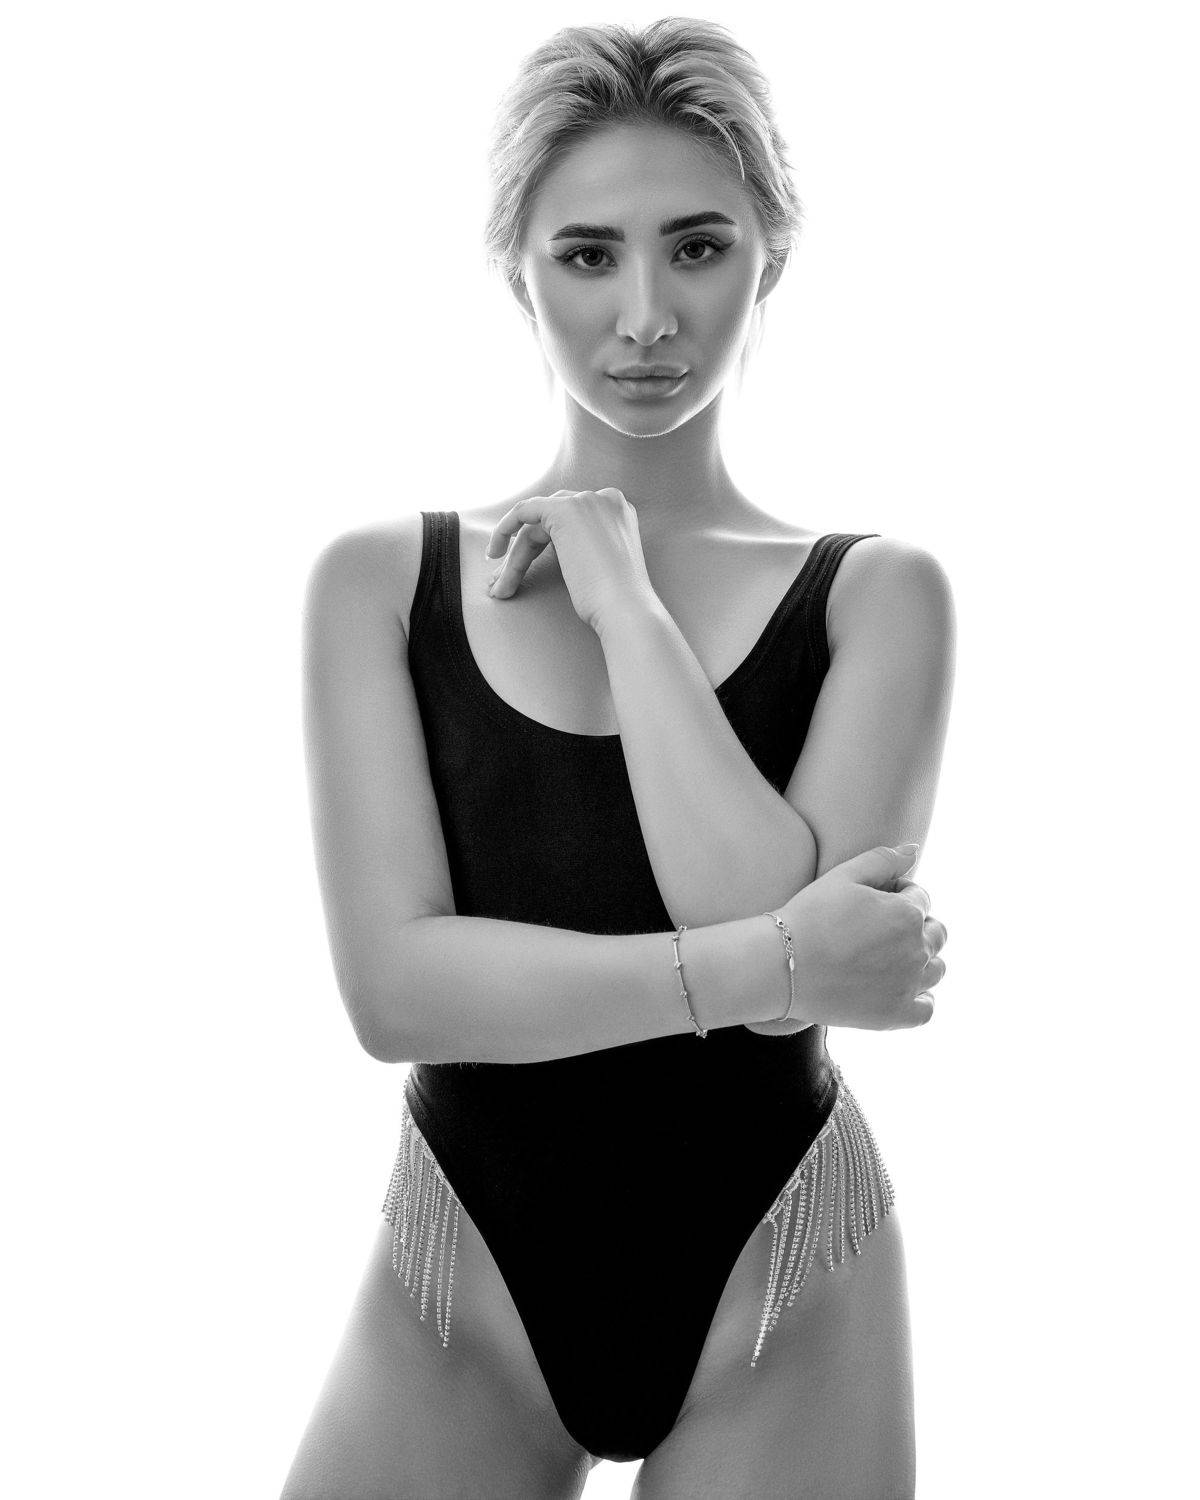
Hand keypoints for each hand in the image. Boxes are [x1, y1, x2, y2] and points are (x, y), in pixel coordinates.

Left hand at [485, 488, 656, 632]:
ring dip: (514, 558)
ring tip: (500, 588)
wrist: (626, 610)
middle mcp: (605, 499)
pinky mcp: (565, 509)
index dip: (543, 545)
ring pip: (536, 525)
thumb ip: (585, 547)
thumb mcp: (603, 565)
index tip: (523, 570)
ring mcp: (586, 501)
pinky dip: (505, 529)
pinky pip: (524, 511)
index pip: (572, 522)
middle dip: (524, 551)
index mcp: (618, 512)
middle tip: (504, 581)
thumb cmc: (616, 602)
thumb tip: (557, 551)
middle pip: (551, 522)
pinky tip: (495, 553)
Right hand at [745, 844, 946, 1034]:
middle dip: (915, 926)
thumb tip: (914, 849)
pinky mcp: (896, 1015)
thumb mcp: (843, 876)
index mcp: (908, 913)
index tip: (870, 905)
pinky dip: (919, 999)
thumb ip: (883, 859)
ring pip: (936, 969)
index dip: (898, 896)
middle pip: (935, 933)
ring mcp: (909, 985)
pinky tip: (896, 989)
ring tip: (887, 959)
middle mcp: (917, 950)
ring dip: (922, 960)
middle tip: (877, 932)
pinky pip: (926, 1009)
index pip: (920, 898)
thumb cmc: (809, 917)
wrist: (781, 966)